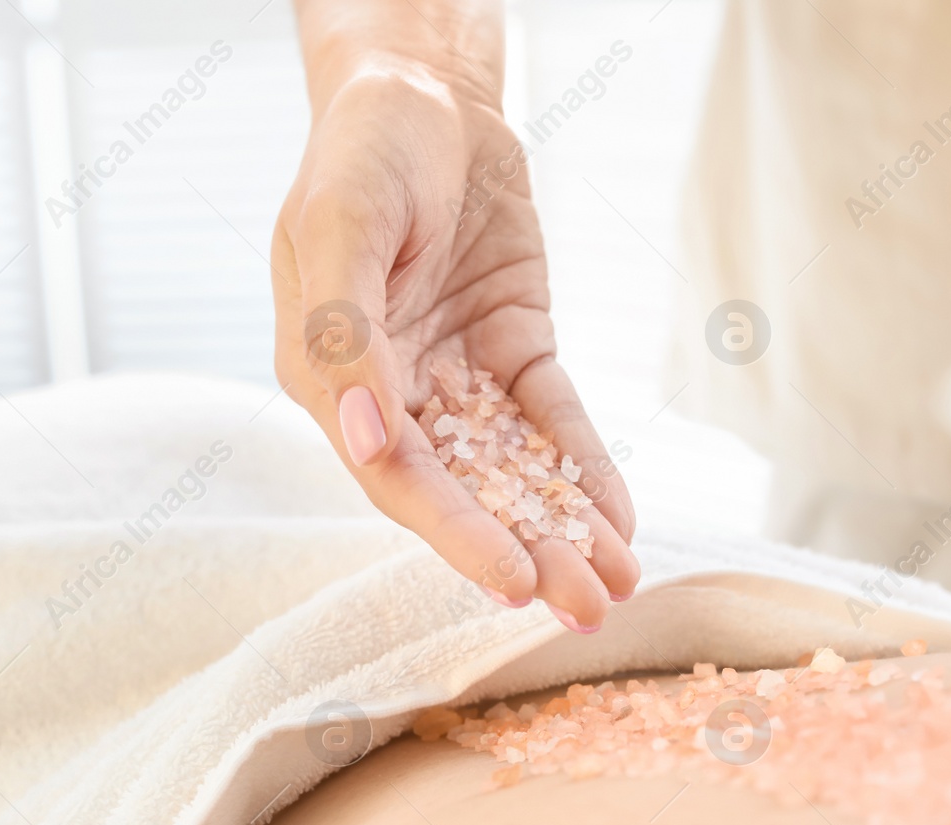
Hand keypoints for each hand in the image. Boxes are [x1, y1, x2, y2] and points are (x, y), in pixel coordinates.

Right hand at [272, 54, 637, 630]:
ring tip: (620, 581)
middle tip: (587, 608)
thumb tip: (366, 434)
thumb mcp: (341, 222)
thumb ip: (344, 328)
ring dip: (563, 525)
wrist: (427, 89)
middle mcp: (391, 393)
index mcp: (330, 378)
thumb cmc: (365, 146)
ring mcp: (454, 375)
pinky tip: (620, 517)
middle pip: (461, 490)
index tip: (512, 581)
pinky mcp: (511, 350)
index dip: (453, 531)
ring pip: (511, 467)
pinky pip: (551, 419)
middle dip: (524, 550)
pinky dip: (584, 466)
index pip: (395, 474)